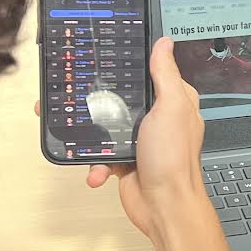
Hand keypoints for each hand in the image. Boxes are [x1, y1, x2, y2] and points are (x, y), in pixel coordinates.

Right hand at [86, 37, 209, 240]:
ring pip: (106, 127)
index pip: (151, 72)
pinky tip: (97, 169)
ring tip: (75, 134)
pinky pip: (101, 154)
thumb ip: (165, 74)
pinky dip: (96, 163)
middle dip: (99, 100)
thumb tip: (164, 44)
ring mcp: (140, 139)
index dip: (132, 64)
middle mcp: (157, 118)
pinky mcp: (125, 159)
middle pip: (122, 98)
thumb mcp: (171, 107)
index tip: (108, 55)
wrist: (164, 207)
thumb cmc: (174, 160)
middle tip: (77, 94)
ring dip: (91, 135)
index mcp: (173, 101)